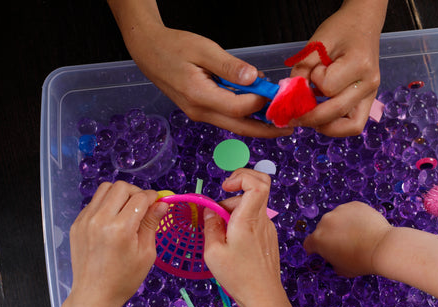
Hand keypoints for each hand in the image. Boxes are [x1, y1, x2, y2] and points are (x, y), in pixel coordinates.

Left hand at [69, 181, 167, 306]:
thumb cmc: (124, 279)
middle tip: (142, 206)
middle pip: (121, 187)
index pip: (140, 198)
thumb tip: (162, 204)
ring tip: (126, 209)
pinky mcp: (77, 224)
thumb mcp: (146, 253)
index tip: (157, 202)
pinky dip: (106, 204)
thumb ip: (152, 224)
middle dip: (136, 192)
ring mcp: (85, 220)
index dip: (152, 197)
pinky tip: (112, 220)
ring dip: (119, 194)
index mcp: (121, 228)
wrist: (94, 295)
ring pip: (105, 189)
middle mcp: (100, 219)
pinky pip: (94, 202)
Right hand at [121, 18, 290, 136]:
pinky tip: (258, 107)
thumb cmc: (173, 46)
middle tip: (289, 128)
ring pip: (235, 126)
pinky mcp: (202, 111)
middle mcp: (200, 111)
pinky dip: (245, 116)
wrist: (148, 51)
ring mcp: (200, 114)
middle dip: (267, 130)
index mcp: (199, 96)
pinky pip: (227, 118)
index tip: (273, 89)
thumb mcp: (203, 49)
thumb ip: (229, 66)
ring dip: (258, 125)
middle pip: (240, 127)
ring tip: (279, 120)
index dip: (259, 100)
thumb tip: (253, 78)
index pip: (239, 108)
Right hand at [203, 169, 281, 306]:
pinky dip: (240, 222)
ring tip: (221, 235)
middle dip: (232, 194)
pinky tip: (231, 242)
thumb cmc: (239, 277)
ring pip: (252, 206)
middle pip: (253, 190)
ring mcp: (268, 228)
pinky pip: (254, 219)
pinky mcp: (268, 237)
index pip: (258, 183)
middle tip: (218, 213)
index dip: (242, 176)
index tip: (225, 186)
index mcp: (248, 219)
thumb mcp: (213, 252)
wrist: (263, 296)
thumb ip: (210, 226)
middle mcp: (262, 220)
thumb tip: (210, 211)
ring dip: (234, 211)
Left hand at [289, 0, 386, 135]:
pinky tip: (323, 117)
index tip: (313, 71)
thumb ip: (302, 69)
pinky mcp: (368, 100)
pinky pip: (354, 123)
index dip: (314, 82)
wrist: (363, 23)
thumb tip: (290, 95)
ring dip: (328, 127)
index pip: (328, 87)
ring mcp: (372, 94)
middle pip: (337, 112)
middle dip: (312, 117)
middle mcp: (369, 83)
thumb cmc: (342, 29)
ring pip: (351, 127)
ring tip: (311, 120)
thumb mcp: (317, 43)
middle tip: (295, 117)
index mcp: (359, 64)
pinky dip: (336, 124)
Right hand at [304, 201, 391, 276]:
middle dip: (330, 236)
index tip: (319, 250)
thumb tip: (334, 258)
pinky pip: (350, 211)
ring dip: (342, 224)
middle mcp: (326, 222)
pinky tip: (364, 226)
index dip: (314, 248)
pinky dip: (354, 217)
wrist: (382, 247)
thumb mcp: (342, 269)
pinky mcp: (354, 205)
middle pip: (323, 229)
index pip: (309, 243)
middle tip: (343, 244)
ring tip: (356, 234)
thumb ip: (332, 262)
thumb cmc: (361, 261)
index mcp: (318, 239)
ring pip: (337, 218)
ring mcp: (340, 211)